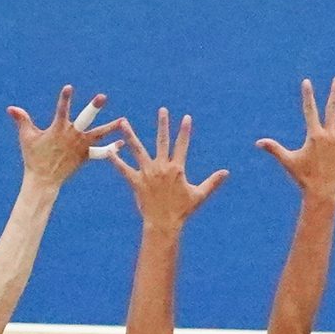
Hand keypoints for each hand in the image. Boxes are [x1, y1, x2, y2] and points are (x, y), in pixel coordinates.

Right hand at [9, 86, 118, 185]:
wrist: (43, 180)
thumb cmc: (33, 157)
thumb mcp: (27, 137)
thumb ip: (22, 120)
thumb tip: (11, 108)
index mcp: (58, 129)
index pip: (61, 110)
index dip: (65, 99)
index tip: (69, 87)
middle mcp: (72, 135)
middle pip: (85, 119)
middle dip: (93, 107)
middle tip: (102, 97)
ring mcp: (80, 146)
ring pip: (98, 135)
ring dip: (111, 128)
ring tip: (123, 121)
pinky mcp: (85, 156)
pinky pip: (100, 153)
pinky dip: (110, 149)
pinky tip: (121, 143)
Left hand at [107, 108, 229, 229]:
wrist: (164, 223)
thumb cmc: (182, 210)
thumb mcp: (199, 195)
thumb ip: (212, 182)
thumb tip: (226, 172)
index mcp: (177, 168)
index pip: (182, 145)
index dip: (184, 131)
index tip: (186, 117)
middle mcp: (162, 167)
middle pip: (162, 141)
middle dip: (163, 124)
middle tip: (162, 110)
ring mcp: (147, 173)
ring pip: (138, 150)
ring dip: (131, 135)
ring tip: (124, 122)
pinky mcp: (136, 181)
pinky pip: (123, 169)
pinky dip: (115, 160)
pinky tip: (108, 151)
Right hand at [256, 77, 334, 197]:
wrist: (321, 191)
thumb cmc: (303, 176)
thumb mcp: (288, 161)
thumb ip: (274, 149)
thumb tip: (258, 143)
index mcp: (314, 135)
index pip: (310, 110)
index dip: (308, 96)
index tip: (307, 82)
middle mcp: (330, 135)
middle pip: (333, 109)